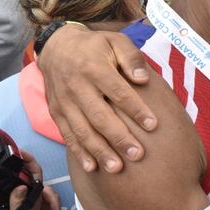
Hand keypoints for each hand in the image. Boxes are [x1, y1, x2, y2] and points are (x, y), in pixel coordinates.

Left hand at [20, 150, 59, 209]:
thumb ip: (17, 201)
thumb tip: (22, 186)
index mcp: (24, 194)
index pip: (30, 174)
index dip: (29, 161)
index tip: (24, 153)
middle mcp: (30, 197)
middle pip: (46, 190)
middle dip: (53, 202)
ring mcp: (35, 205)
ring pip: (51, 201)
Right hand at [38, 25, 156, 173]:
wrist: (57, 47)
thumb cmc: (95, 46)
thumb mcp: (116, 41)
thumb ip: (131, 57)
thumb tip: (143, 78)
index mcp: (94, 69)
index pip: (118, 92)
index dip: (136, 109)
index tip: (153, 125)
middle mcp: (77, 87)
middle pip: (100, 116)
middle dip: (119, 137)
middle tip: (137, 155)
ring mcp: (64, 102)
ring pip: (82, 130)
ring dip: (100, 151)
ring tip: (117, 168)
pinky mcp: (57, 112)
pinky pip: (67, 135)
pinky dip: (79, 153)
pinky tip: (93, 167)